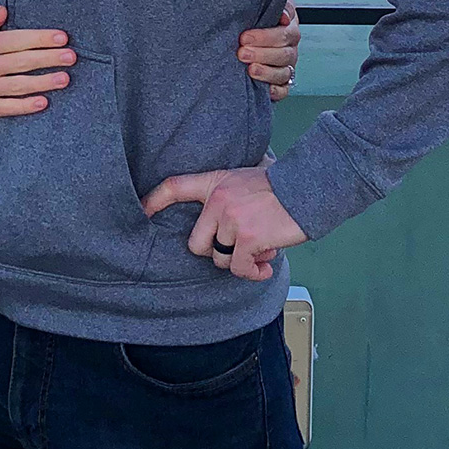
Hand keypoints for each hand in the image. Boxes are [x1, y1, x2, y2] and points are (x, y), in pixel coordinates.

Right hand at [0, 7, 75, 129]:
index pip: (15, 40)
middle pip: (21, 62)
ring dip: (44, 82)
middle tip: (72, 56)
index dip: (39, 38)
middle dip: (48, 58)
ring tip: (65, 78)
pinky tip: (44, 101)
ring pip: (18, 85)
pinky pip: (7, 108)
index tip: (62, 37)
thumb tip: (4, 10)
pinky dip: (26, 106)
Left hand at [141, 164, 306, 282]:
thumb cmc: (280, 185)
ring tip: (260, 249)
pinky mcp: (247, 238)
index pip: (175, 186)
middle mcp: (218, 200)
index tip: (141, 211)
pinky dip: (254, 271)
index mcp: (215, 182)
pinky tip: (266, 265)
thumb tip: (222, 214)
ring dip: (241, 260)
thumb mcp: (246, 177)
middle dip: (216, 251)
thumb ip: (228, 194)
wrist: (306, 187)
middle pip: (196, 243)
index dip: (155, 199)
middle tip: (238, 247)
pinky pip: (240, 268)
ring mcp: (231, 219)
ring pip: (220, 259)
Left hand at [238, 0, 299, 102]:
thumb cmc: (255, 16)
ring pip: (284, 72)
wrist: (248, 32)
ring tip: (250, 69)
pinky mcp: (282, 82)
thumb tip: (283, 15)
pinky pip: (284, 89)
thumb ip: (271, 4)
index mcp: (289, 25)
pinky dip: (275, 90)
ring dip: (267, 72)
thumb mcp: (261, 3)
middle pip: (284, 53)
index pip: (285, 31)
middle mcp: (291, 46)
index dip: (267, 36)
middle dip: (262, 53)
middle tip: (242, 51)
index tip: (246, 36)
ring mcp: (287, 65)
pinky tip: (265, 88)